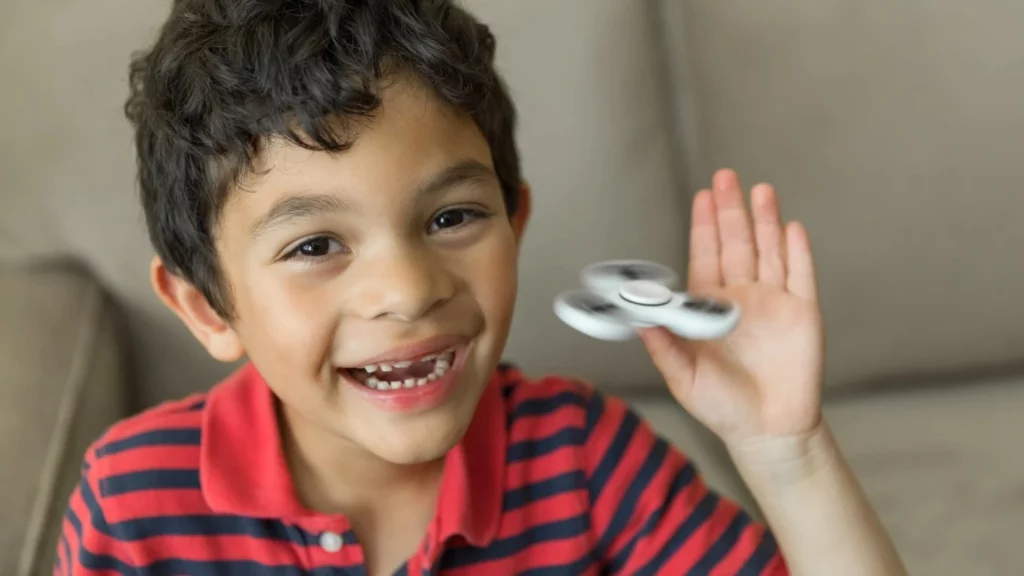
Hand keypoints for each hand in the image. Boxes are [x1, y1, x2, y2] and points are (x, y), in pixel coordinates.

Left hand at [639, 169, 823, 447]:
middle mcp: (742, 298)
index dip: (704, 226)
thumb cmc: (721, 407)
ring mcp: (774, 303)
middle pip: (737, 244)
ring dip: (765, 221)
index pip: (706, 256)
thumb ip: (662, 344)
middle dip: (731, 211)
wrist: (767, 432)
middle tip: (725, 177)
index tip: (701, 197)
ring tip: (760, 190)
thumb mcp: (682, 376)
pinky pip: (802, 276)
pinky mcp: (804, 315)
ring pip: (770, 251)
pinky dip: (798, 251)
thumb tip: (635, 316)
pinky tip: (792, 227)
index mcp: (710, 307)